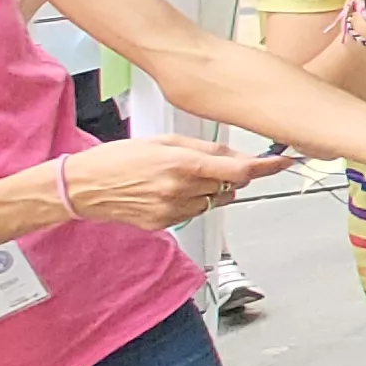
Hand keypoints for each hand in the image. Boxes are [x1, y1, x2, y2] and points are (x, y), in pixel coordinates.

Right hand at [61, 139, 296, 231]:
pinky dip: (193, 202)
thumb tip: (238, 157)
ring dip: (212, 189)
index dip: (266, 167)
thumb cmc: (118, 158)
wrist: (83, 187)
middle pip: (230, 186)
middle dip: (230, 175)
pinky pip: (195, 213)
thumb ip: (204, 149)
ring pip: (215, 201)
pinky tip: (170, 191)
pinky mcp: (165, 224)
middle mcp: (181, 190)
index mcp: (182, 164)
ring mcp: (173, 211)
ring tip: (182, 176)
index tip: (282, 162)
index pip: (239, 170)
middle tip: (211, 164)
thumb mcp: (163, 141)